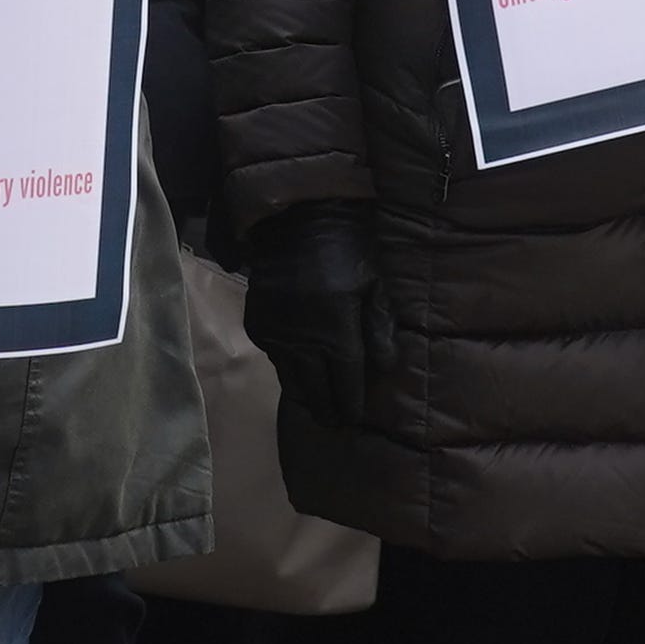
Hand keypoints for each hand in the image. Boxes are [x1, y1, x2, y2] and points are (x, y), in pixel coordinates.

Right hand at [238, 204, 384, 428]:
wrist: (296, 219)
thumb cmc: (346, 249)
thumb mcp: (374, 284)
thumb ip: (380, 327)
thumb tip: (387, 368)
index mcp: (336, 331)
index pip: (347, 383)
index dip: (351, 405)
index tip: (355, 421)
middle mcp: (303, 341)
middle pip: (316, 392)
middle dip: (327, 411)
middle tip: (335, 424)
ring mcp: (276, 335)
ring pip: (291, 381)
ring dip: (306, 395)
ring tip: (317, 405)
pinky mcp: (257, 325)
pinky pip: (274, 358)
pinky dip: (287, 367)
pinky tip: (298, 368)